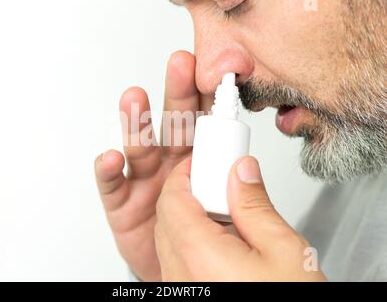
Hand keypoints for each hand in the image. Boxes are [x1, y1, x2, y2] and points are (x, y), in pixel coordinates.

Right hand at [94, 51, 213, 280]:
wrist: (175, 264)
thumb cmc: (200, 230)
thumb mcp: (224, 205)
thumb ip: (231, 183)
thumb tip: (245, 163)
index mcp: (198, 158)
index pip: (206, 121)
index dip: (210, 96)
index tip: (219, 72)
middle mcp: (170, 163)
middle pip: (173, 124)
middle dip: (177, 94)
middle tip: (181, 65)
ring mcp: (144, 181)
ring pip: (140, 147)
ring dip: (138, 123)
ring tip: (135, 99)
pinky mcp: (122, 204)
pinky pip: (113, 185)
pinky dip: (110, 170)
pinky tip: (112, 157)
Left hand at [155, 156, 326, 281]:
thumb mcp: (284, 250)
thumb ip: (255, 204)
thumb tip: (241, 172)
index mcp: (197, 255)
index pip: (172, 198)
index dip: (185, 173)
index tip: (204, 162)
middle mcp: (178, 275)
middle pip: (167, 217)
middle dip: (189, 193)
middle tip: (220, 186)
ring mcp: (179, 289)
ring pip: (170, 239)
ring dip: (191, 218)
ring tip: (229, 217)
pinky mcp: (185, 296)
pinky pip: (177, 261)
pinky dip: (193, 243)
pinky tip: (225, 245)